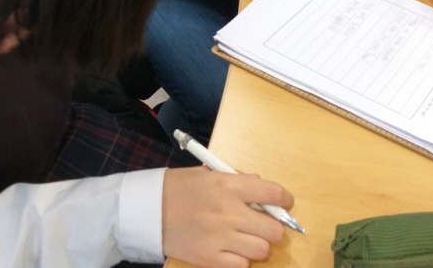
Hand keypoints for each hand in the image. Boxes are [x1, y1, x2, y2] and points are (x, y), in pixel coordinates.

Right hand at [162, 166, 293, 267]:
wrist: (147, 210)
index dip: (284, 200)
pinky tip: (230, 250)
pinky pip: (242, 266)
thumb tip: (264, 190)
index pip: (273, 194)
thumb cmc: (179, 188)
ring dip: (257, 245)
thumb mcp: (208, 174)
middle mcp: (228, 212)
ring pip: (262, 251)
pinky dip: (240, 260)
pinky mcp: (209, 259)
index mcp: (228, 186)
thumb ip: (238, 180)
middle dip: (273, 228)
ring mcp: (219, 239)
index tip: (283, 203)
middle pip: (274, 230)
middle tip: (263, 225)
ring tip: (244, 238)